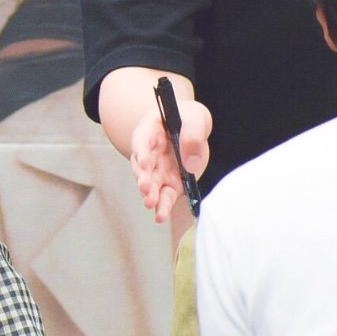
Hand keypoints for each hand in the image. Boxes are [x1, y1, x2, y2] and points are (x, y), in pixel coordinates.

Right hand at [129, 99, 211, 222]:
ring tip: (151, 204)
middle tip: (145, 187)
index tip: (145, 163)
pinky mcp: (170, 183)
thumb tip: (190, 163)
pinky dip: (163, 206)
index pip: (142, 141)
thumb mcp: (194, 119)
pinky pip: (165, 196)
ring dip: (150, 194)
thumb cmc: (188, 119)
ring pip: (151, 184)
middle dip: (143, 178)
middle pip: (142, 166)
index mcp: (150, 132)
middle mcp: (149, 154)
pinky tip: (160, 216)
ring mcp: (158, 170)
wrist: (191, 128)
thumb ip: (192, 135)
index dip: (142, 152)